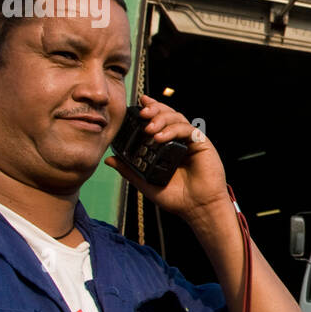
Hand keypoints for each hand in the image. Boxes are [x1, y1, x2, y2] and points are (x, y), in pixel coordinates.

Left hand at [104, 94, 227, 223]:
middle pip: (168, 114)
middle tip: (142, 113)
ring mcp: (190, 141)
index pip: (158, 121)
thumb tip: (109, 159)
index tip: (138, 103)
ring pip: (177, 118)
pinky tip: (160, 138)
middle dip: (154, 110)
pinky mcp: (201, 143)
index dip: (150, 109)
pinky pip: (187, 129)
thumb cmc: (176, 197)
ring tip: (149, 128)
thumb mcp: (146, 182)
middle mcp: (179, 140)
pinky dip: (173, 130)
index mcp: (167, 145)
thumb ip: (129, 169)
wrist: (197, 208)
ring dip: (162, 118)